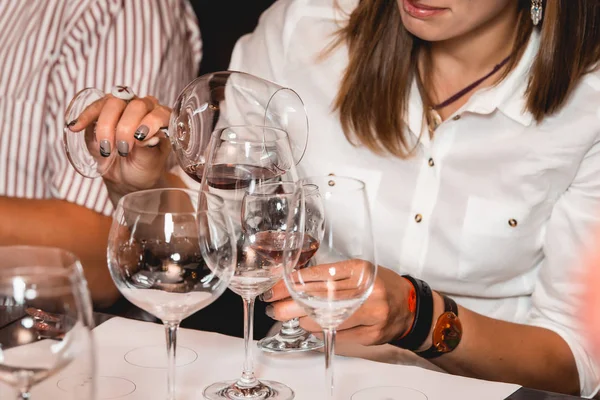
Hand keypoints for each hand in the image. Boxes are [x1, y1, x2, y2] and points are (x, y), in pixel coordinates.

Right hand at [67, 94, 172, 200]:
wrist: (127, 176)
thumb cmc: (144, 167)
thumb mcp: (150, 163)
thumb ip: (149, 149)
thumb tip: (147, 137)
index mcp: (163, 119)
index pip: (159, 113)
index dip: (150, 122)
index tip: (140, 138)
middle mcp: (146, 108)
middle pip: (135, 105)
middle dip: (125, 128)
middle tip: (123, 150)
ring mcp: (124, 107)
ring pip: (113, 103)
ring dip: (106, 126)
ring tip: (105, 148)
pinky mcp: (103, 113)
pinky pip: (93, 108)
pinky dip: (84, 117)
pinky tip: (76, 127)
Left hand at [264, 263, 413, 345]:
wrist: (409, 306)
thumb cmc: (378, 285)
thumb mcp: (358, 271)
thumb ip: (331, 275)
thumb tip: (294, 283)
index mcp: (361, 270)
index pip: (320, 276)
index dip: (294, 283)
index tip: (276, 288)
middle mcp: (366, 291)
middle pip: (321, 298)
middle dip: (291, 304)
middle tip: (273, 307)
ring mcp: (371, 315)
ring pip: (328, 320)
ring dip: (304, 320)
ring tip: (291, 317)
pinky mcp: (371, 335)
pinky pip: (338, 336)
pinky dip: (321, 332)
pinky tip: (312, 327)